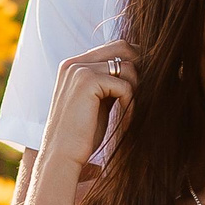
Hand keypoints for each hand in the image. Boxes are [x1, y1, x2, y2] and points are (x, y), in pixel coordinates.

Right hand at [41, 39, 134, 173]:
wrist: (61, 157)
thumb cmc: (81, 136)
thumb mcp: (98, 103)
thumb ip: (111, 83)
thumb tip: (140, 68)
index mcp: (73, 66)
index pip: (114, 48)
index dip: (134, 62)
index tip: (142, 85)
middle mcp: (73, 63)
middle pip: (123, 47)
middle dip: (140, 68)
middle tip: (143, 93)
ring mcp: (78, 69)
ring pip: (128, 67)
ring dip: (136, 91)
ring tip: (130, 113)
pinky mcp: (87, 80)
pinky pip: (124, 85)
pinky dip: (130, 104)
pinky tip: (125, 121)